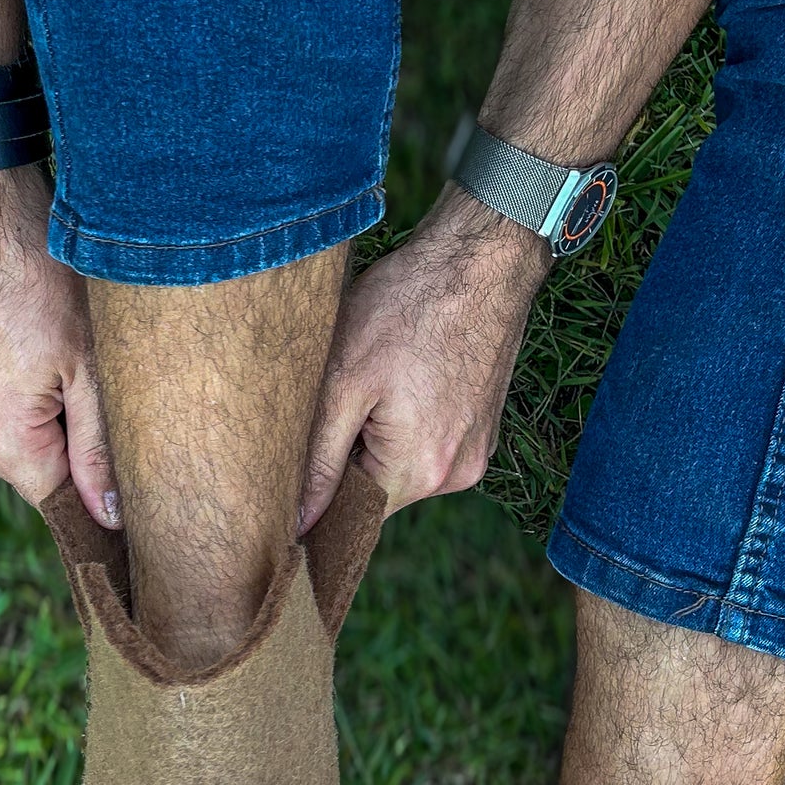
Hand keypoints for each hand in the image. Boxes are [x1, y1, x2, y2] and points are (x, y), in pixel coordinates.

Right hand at [0, 164, 118, 519]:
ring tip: (53, 352)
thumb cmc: (47, 274)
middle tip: (90, 379)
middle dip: (68, 441)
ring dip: (40, 415)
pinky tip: (26, 345)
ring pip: (8, 440)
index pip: (55, 499)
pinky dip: (11, 394)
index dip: (94, 492)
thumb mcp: (93, 364)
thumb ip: (99, 450)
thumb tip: (107, 518)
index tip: (122, 477)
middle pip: (31, 470)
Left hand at [300, 188, 548, 529]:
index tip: (299, 459)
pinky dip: (408, 422)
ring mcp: (478, 451)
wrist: (481, 260)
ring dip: (378, 437)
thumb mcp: (344, 383)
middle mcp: (456, 475)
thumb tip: (300, 524)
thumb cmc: (406, 307)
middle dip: (349, 457)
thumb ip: (320, 462)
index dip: (318, 493)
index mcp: (419, 471)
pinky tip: (402, 377)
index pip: (352, 516)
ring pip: (404, 466)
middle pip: (379, 491)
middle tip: (335, 400)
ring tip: (373, 382)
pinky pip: (432, 444)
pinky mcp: (485, 428)